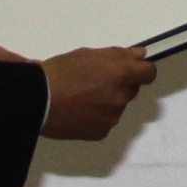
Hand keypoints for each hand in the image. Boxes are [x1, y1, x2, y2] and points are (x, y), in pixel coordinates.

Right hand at [34, 46, 156, 139]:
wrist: (38, 99)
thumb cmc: (59, 74)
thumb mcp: (89, 54)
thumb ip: (119, 55)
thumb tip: (139, 56)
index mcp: (121, 74)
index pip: (148, 73)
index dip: (141, 70)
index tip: (133, 70)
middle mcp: (121, 97)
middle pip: (131, 90)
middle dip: (119, 85)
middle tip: (95, 82)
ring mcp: (112, 117)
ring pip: (117, 106)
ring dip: (107, 101)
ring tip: (81, 96)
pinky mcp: (101, 132)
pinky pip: (106, 121)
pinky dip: (97, 116)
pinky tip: (79, 110)